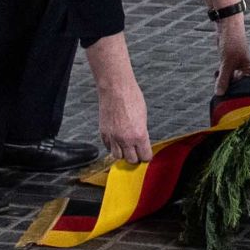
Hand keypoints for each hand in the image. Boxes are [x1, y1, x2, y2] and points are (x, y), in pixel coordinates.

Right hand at [85, 33, 152, 163]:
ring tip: (125, 147)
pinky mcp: (103, 133)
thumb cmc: (131, 97)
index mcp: (139, 135)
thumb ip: (142, 132)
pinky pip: (108, 147)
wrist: (115, 88)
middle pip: (131, 160)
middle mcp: (125, 139)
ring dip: (122, 153)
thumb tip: (141, 142)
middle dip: (135, 157)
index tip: (146, 154)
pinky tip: (116, 140)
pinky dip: (112, 146)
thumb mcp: (143, 116)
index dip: (146, 156)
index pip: (145, 156)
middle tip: (136, 152)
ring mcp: (113, 137)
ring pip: (118, 156)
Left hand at [203, 0, 249, 94]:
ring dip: (221, 80)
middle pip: (235, 85)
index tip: (225, 95)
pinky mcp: (229, 64)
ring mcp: (237, 68)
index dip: (234, 91)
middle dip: (226, 86)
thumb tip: (219, 94)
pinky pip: (224, 74)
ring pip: (228, 80)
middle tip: (218, 88)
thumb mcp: (227, 63)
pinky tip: (216, 73)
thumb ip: (223, 79)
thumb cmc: (232, 43)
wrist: (226, 27)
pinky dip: (220, 75)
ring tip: (217, 75)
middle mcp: (245, 71)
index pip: (243, 87)